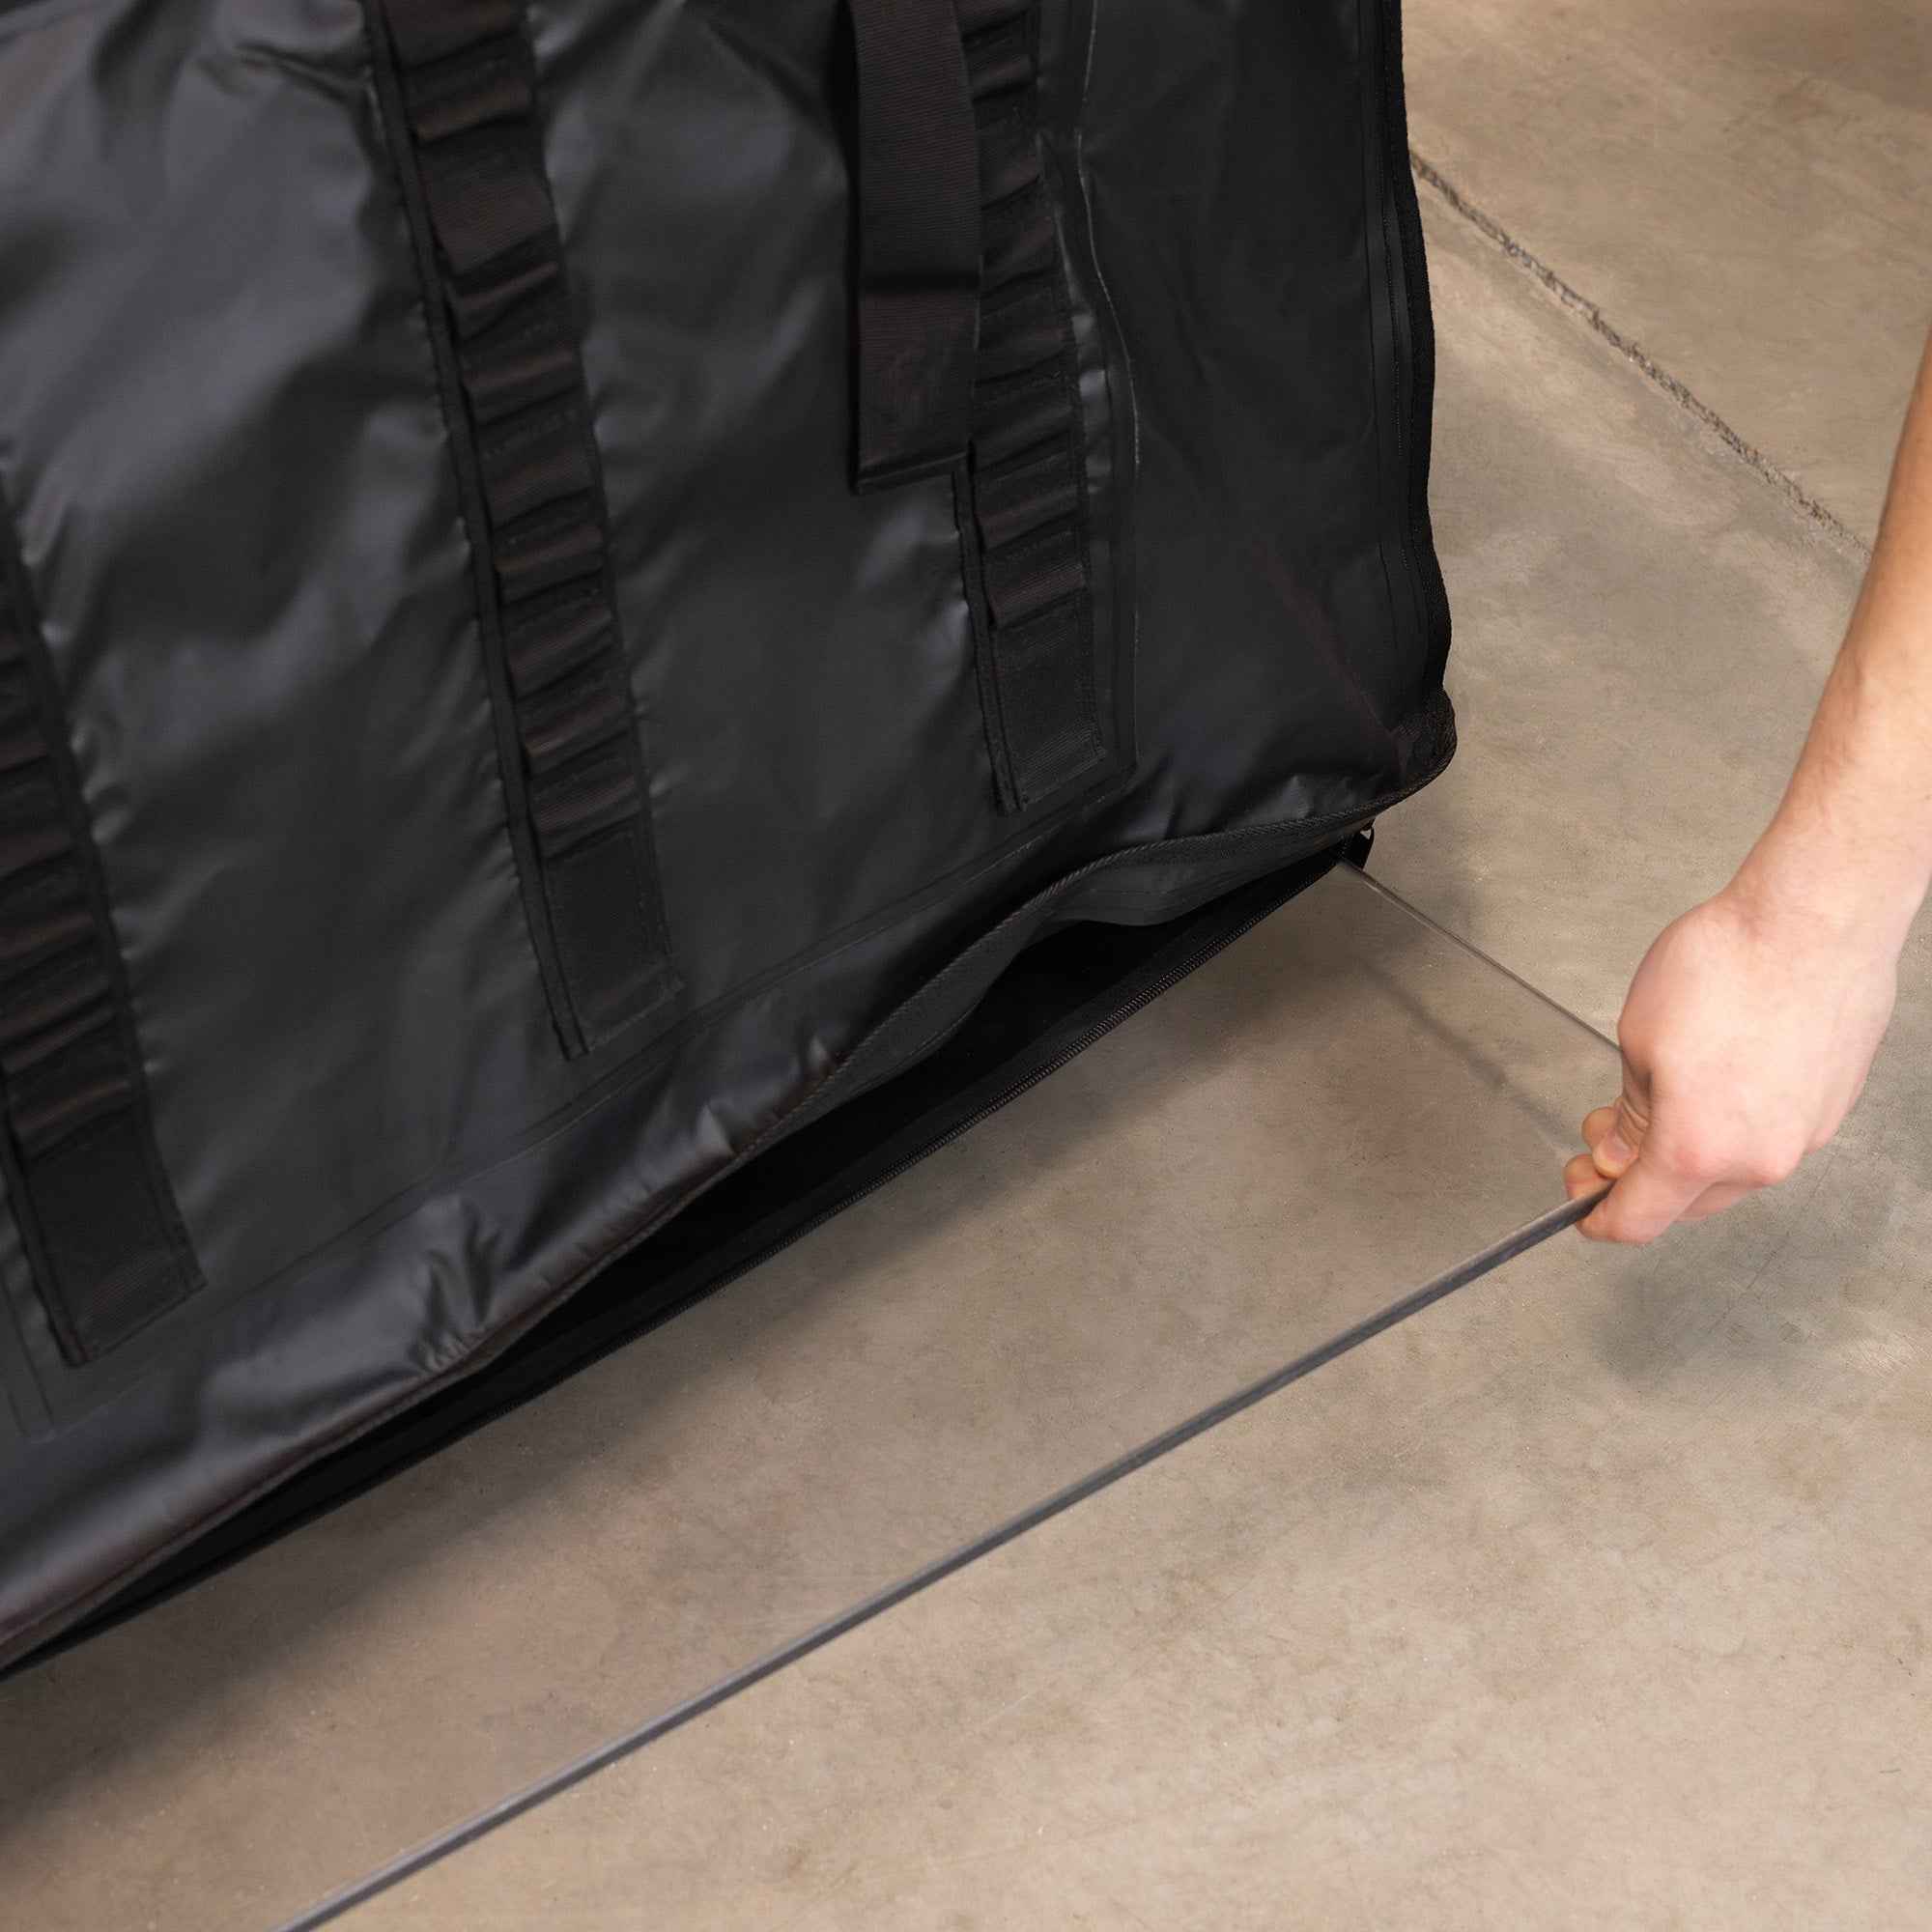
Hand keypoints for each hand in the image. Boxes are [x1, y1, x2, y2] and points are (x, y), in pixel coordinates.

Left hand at [1564, 885, 1898, 1242]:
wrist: (1816, 921)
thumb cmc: (1727, 966)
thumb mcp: (1638, 1039)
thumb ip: (1627, 1113)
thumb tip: (1619, 1151)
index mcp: (1698, 1149)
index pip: (1638, 1219)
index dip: (1598, 1218)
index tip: (1581, 1207)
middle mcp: (1761, 1158)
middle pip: (1685, 1201)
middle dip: (1637, 1178)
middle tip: (1601, 1138)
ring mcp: (1804, 1136)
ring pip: (1730, 1171)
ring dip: (1686, 1150)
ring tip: (1653, 1098)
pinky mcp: (1831, 1108)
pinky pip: (1769, 1138)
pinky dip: (1732, 1127)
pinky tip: (1712, 1083)